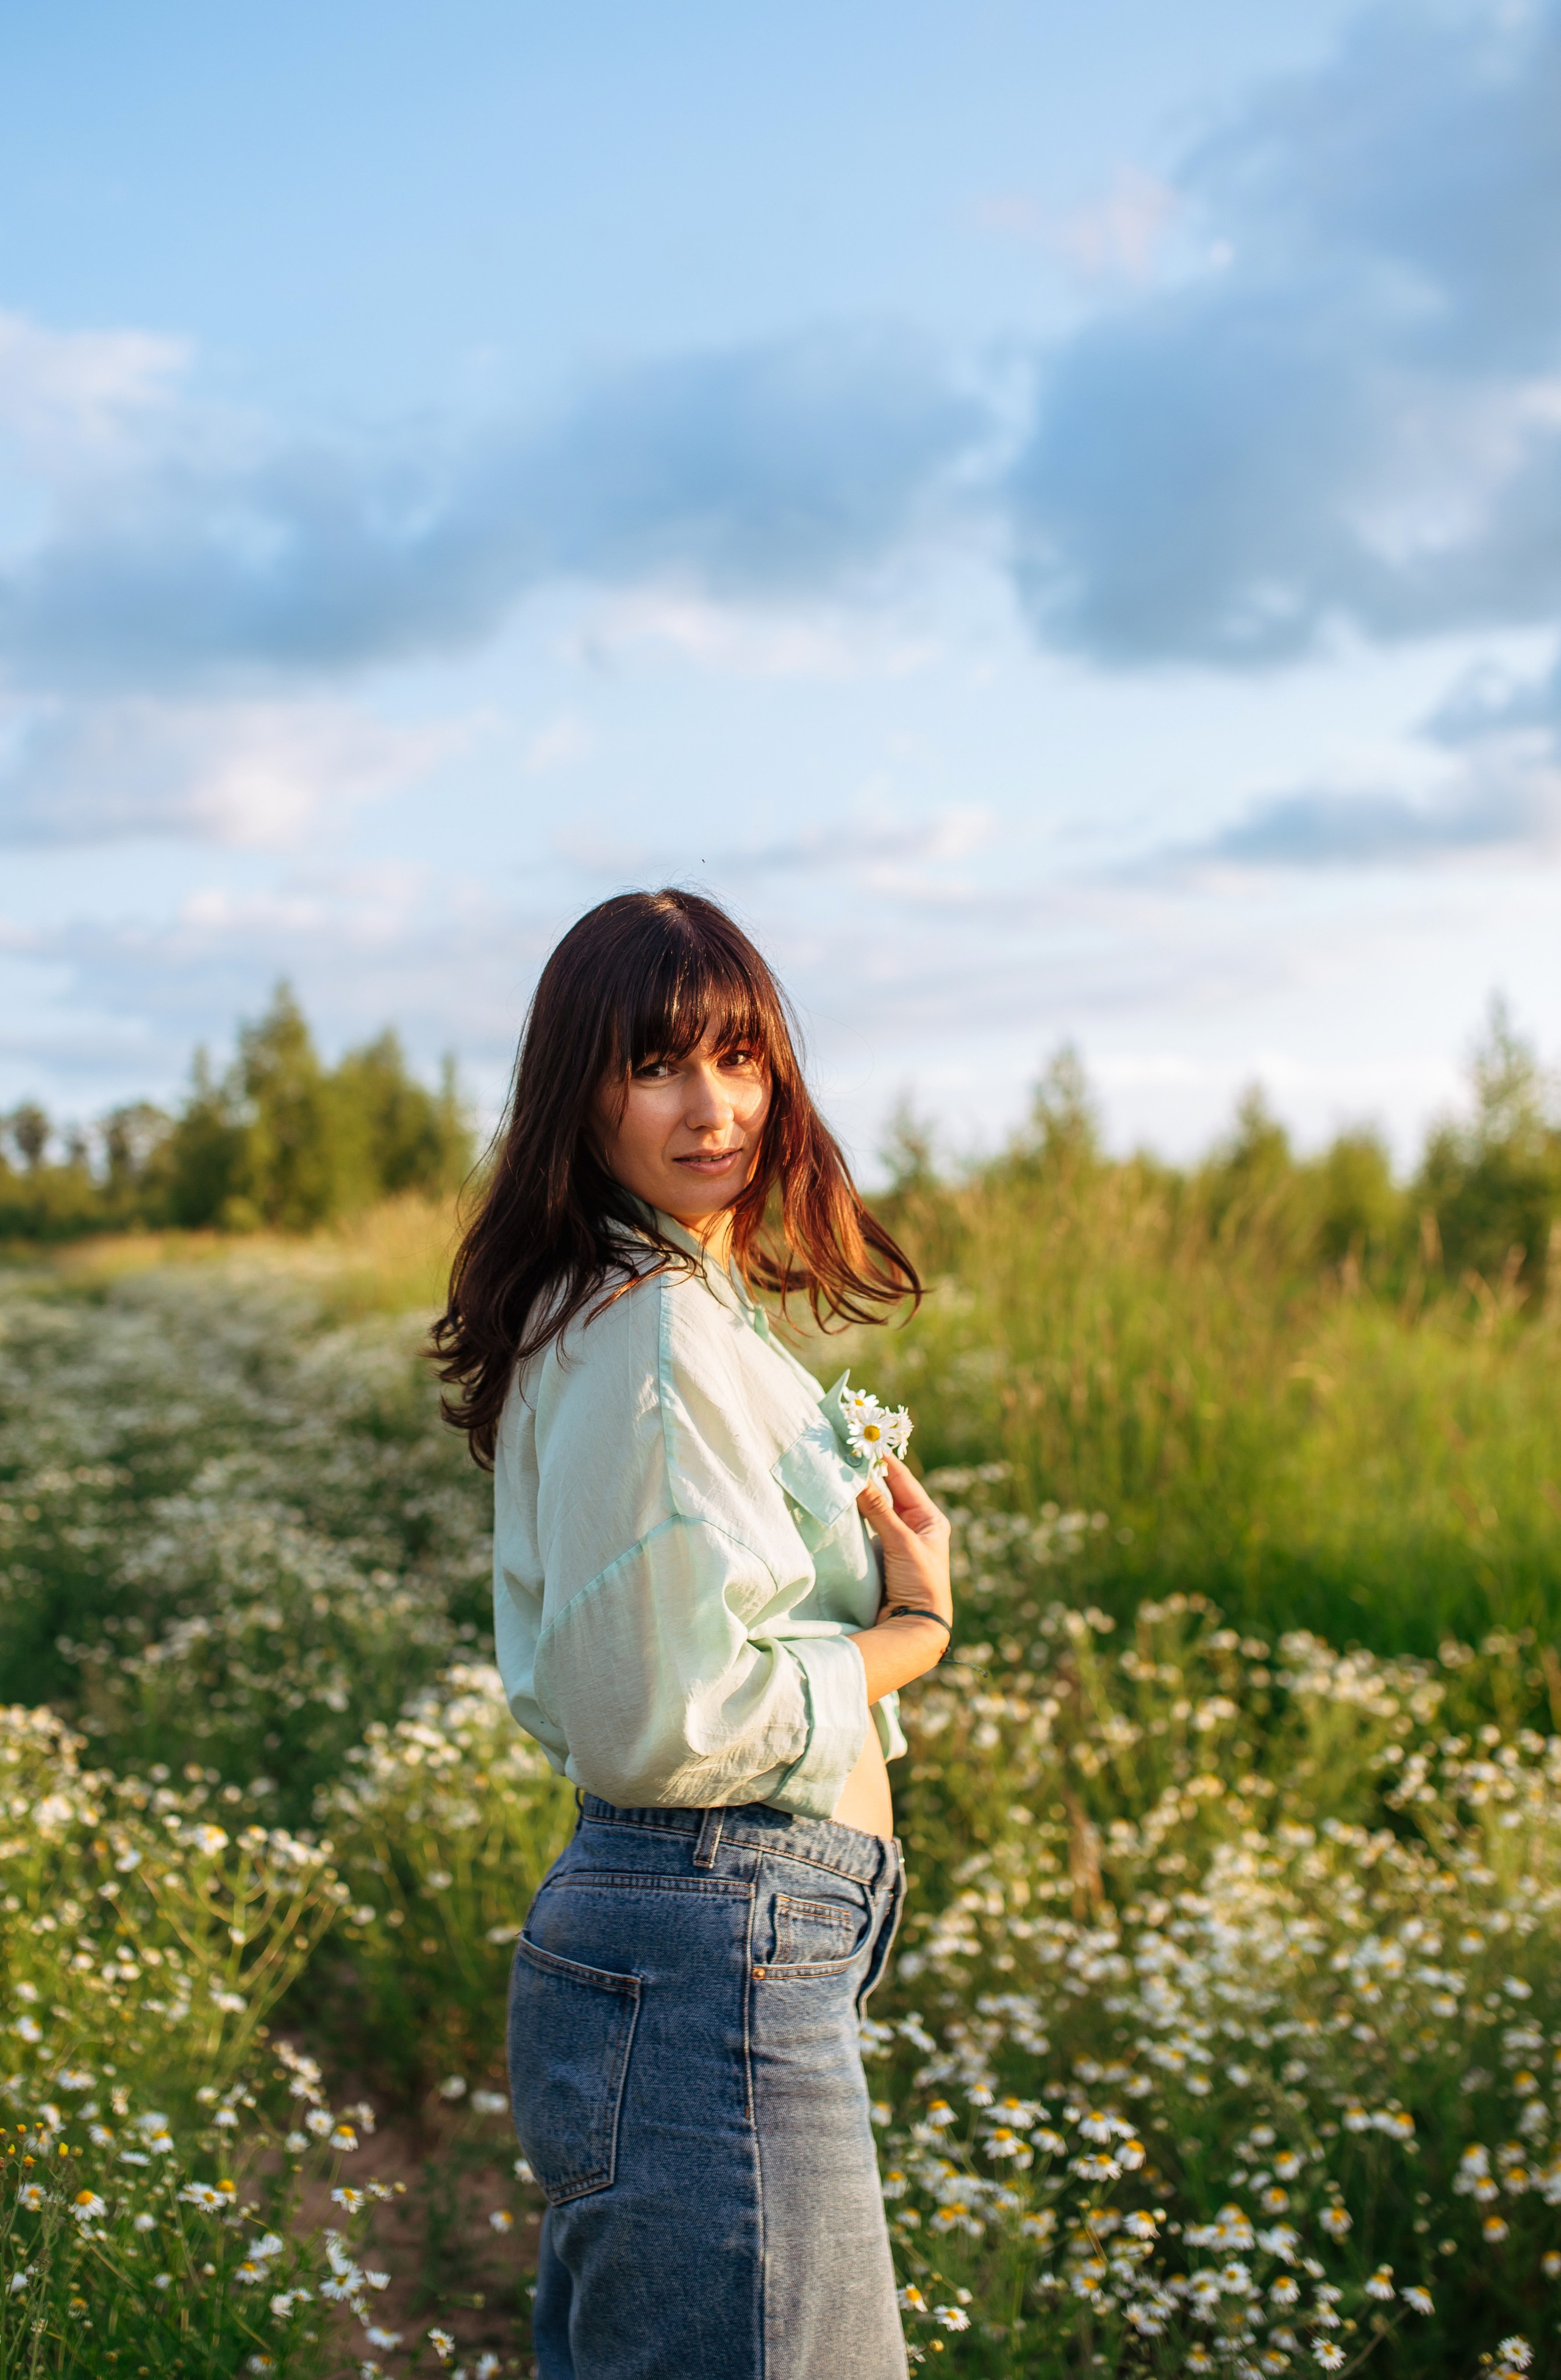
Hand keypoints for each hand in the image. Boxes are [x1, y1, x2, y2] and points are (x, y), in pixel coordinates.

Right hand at [851, 1455, 952, 1702]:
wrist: (915, 1628)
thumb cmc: (920, 1583)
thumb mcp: (902, 1542)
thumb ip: (880, 1509)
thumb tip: (859, 1476)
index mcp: (929, 1519)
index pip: (903, 1480)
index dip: (883, 1460)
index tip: (862, 1441)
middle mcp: (914, 1526)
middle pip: (887, 1492)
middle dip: (866, 1475)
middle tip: (842, 1454)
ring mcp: (895, 1541)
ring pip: (873, 1509)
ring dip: (857, 1495)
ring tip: (836, 1473)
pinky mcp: (879, 1555)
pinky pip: (864, 1528)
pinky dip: (853, 1516)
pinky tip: (837, 1504)